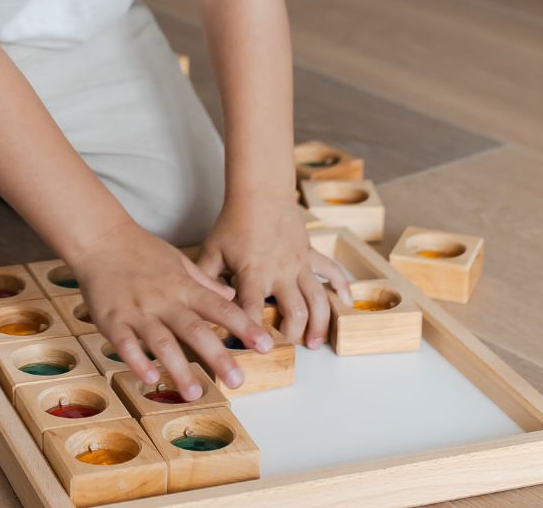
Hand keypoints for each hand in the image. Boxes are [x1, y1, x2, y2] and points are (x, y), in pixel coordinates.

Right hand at [68, 219, 274, 399]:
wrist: (101, 239)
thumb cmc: (140, 250)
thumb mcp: (178, 259)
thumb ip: (204, 281)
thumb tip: (231, 295)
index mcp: (183, 286)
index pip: (220, 308)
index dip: (244, 326)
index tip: (266, 345)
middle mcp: (164, 300)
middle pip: (195, 330)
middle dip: (218, 356)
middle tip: (238, 380)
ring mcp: (138, 311)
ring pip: (162, 342)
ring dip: (179, 368)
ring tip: (195, 393)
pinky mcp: (113, 320)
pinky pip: (126, 344)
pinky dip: (137, 360)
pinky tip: (150, 377)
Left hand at [197, 196, 353, 348]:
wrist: (260, 191)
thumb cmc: (234, 221)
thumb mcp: (213, 249)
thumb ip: (205, 278)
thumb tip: (195, 304)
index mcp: (254, 272)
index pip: (252, 310)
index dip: (251, 333)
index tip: (251, 350)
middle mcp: (280, 271)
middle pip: (293, 312)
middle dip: (291, 334)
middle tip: (284, 347)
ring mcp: (299, 263)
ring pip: (318, 299)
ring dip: (319, 324)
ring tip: (314, 343)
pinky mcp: (310, 254)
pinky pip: (332, 272)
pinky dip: (343, 289)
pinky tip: (347, 306)